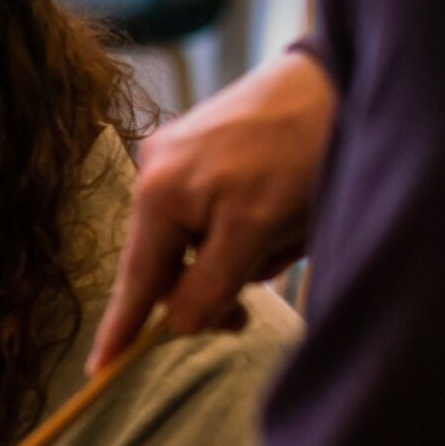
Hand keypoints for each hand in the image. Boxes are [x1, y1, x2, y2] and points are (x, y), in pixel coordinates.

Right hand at [89, 49, 337, 371]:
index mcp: (157, 194)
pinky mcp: (204, 142)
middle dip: (213, 280)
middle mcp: (154, 170)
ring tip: (286, 231)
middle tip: (253, 298)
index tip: (101, 369)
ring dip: (239, 251)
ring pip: (198, 237)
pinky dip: (245, 222)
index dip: (124, 328)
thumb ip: (210, 284)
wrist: (344, 76)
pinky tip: (279, 207)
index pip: (137, 280)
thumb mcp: (258, 232)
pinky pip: (213, 207)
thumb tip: (178, 326)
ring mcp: (177, 152)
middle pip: (169, 261)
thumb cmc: (303, 151)